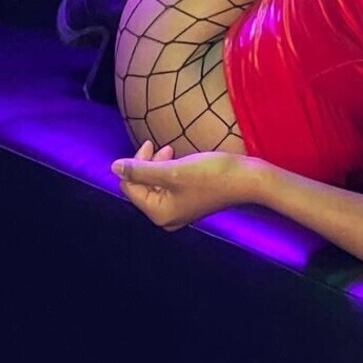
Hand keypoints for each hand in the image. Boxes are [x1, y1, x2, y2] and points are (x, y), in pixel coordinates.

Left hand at [111, 139, 250, 230]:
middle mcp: (166, 217)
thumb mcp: (172, 170)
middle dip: (146, 165)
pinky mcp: (188, 203)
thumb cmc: (212, 174)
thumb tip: (113, 167)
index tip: (151, 144)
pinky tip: (178, 159)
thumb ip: (141, 169)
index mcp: (159, 214)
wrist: (248, 180)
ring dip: (157, 165)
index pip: (130, 187)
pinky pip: (168, 187)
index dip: (135, 164)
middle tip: (159, 145)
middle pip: (141, 187)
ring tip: (171, 150)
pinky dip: (168, 171)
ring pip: (154, 185)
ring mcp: (178, 211)